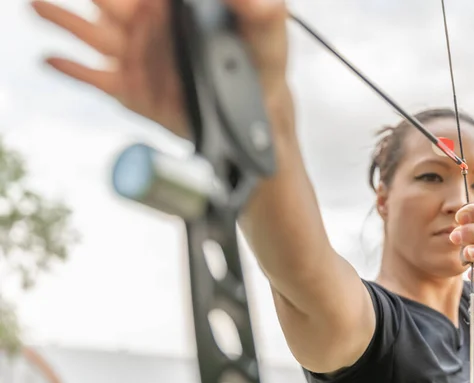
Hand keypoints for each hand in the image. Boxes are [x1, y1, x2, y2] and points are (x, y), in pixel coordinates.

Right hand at [31, 0, 287, 137]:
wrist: (254, 114)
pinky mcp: (131, 89)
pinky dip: (72, 69)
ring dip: (62, 20)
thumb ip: (260, 10)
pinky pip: (96, 77)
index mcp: (174, 5)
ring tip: (37, 7)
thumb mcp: (268, 33)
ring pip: (90, 32)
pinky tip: (51, 60)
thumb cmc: (260, 65)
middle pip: (108, 1)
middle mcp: (149, 26)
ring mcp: (137, 56)